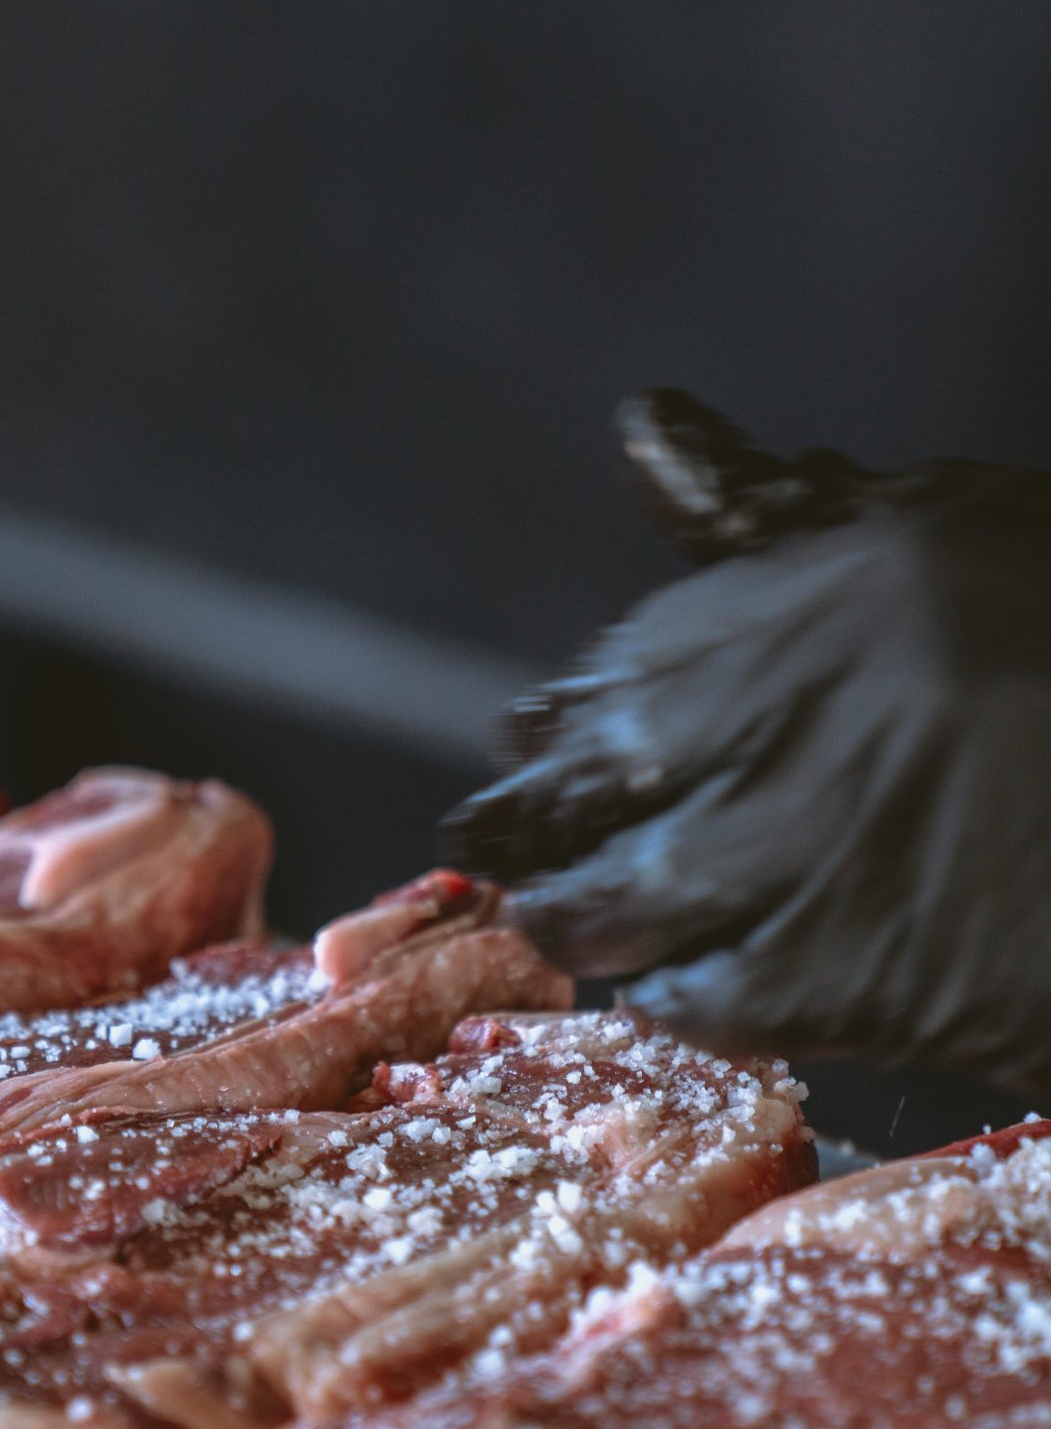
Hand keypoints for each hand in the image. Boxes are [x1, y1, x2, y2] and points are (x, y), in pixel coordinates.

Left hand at [442, 391, 1050, 1081]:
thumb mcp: (938, 536)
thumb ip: (773, 507)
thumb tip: (645, 426)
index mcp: (797, 612)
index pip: (605, 683)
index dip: (554, 727)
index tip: (524, 745)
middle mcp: (778, 733)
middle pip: (577, 801)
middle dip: (519, 827)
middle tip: (488, 845)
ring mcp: (812, 865)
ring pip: (621, 907)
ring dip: (573, 917)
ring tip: (556, 920)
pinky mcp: (865, 982)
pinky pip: (717, 1002)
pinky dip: (674, 996)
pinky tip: (668, 987)